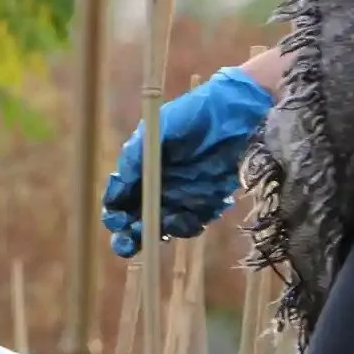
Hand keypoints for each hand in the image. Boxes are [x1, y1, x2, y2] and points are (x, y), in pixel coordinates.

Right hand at [99, 65, 275, 256]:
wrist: (239, 113)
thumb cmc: (196, 114)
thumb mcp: (161, 128)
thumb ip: (138, 155)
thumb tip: (118, 181)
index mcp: (141, 168)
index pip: (119, 198)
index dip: (114, 213)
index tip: (118, 220)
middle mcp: (156, 186)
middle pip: (135, 219)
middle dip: (130, 235)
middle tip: (132, 240)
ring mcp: (179, 196)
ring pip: (162, 226)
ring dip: (162, 229)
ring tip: (173, 219)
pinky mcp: (204, 202)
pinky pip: (190, 223)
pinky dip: (188, 225)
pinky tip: (195, 216)